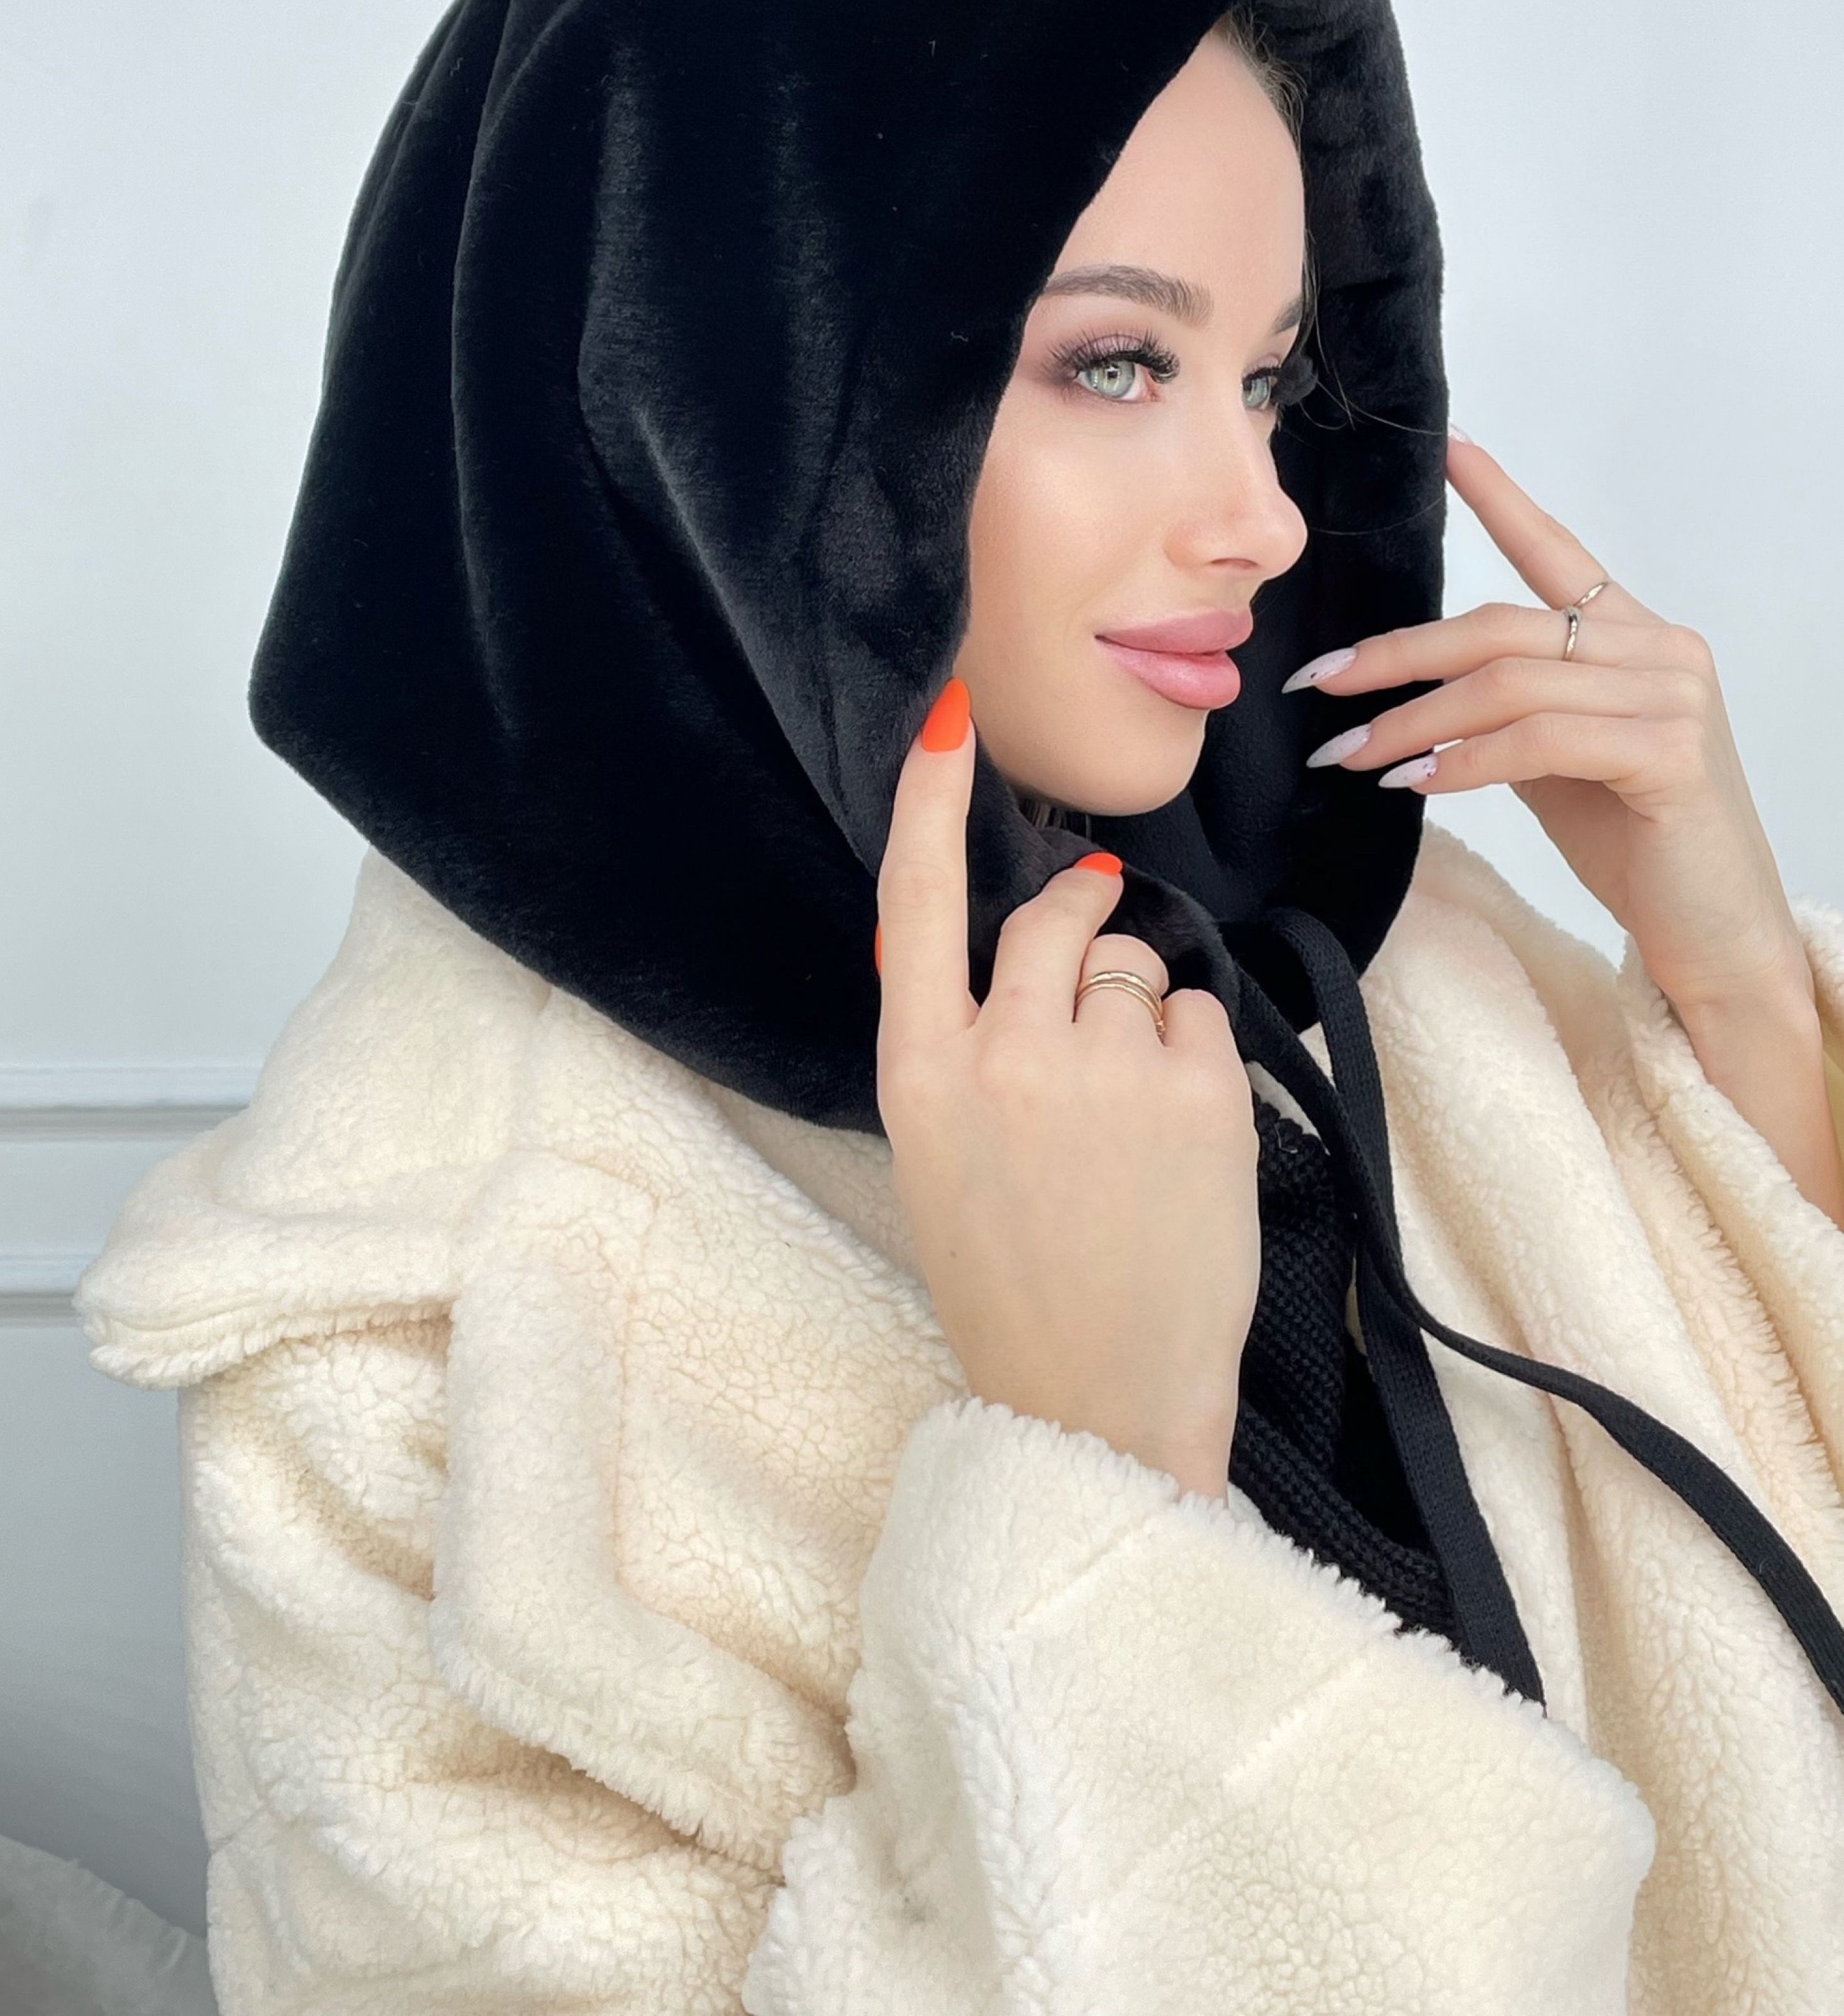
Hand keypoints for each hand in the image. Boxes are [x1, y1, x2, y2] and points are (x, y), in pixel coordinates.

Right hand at [873, 675, 1261, 1501]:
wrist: (1098, 1400)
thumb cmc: (1013, 1279)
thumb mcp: (940, 1153)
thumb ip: (960, 1039)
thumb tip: (1007, 929)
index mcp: (921, 1072)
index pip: (914, 903)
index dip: (928, 800)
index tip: (951, 715)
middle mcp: (1004, 1054)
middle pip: (1050, 919)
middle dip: (1081, 925)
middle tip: (1096, 970)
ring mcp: (1104, 1070)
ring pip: (1136, 971)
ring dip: (1142, 1015)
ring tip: (1132, 1121)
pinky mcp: (1197, 1092)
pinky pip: (1201, 1016)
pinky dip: (1196, 1057)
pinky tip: (1176, 1140)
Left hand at [1284, 429, 1843, 1232]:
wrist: (1716, 932)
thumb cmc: (1637, 843)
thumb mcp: (1560, 760)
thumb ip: (1512, 709)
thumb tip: (1417, 694)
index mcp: (1635, 636)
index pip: (1558, 552)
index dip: (1502, 499)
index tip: (1450, 450)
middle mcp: (1661, 648)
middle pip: (1501, 627)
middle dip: (1398, 656)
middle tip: (1322, 684)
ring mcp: (1672, 696)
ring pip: (1507, 684)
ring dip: (1412, 720)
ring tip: (1350, 754)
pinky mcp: (1669, 753)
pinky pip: (1538, 740)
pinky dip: (1464, 761)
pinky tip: (1414, 782)